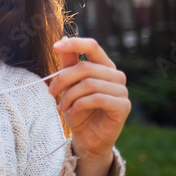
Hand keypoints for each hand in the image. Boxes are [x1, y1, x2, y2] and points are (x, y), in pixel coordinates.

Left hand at [47, 36, 130, 161]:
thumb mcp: (69, 85)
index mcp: (104, 66)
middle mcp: (116, 75)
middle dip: (63, 79)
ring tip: (62, 106)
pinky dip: (80, 104)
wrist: (87, 137)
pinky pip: (97, 98)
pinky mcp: (123, 106)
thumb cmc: (79, 109)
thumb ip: (69, 64)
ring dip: (70, 96)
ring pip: (89, 84)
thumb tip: (62, 39)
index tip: (54, 46)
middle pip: (85, 67)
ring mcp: (122, 90)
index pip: (93, 46)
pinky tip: (72, 111)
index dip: (74, 44)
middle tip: (51, 92)